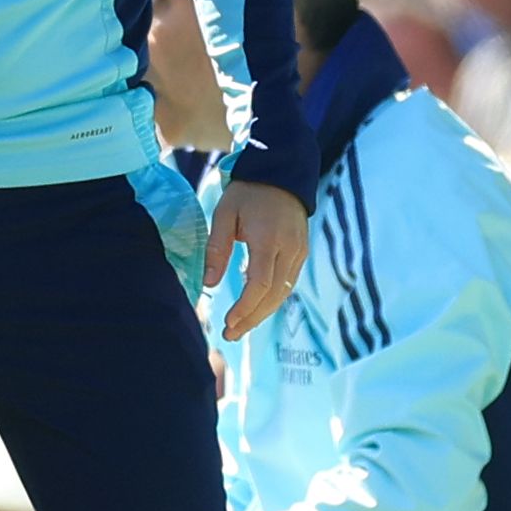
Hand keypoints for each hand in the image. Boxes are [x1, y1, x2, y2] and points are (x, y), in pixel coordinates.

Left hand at [205, 180, 307, 340]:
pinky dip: (272, 300)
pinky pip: (288, 283)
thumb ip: (217, 249)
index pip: (260, 284)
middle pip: (274, 295)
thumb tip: (209, 284)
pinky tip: (255, 309)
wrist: (282, 174)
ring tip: (239, 328)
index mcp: (268, 239)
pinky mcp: (301, 253)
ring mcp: (299, 252)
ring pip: (283, 292)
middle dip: (252, 318)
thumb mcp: (224, 215)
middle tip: (230, 335)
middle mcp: (289, 250)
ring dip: (262, 313)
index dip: (245, 307)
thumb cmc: (247, 193)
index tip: (228, 322)